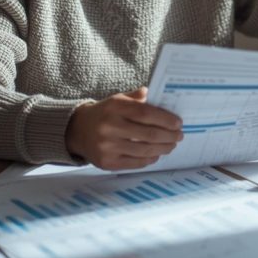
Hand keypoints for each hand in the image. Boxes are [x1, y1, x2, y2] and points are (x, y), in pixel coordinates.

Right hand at [66, 87, 182, 169]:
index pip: (146, 113)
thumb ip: (137, 97)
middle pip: (148, 134)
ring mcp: (107, 146)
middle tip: (179, 136)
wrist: (77, 130)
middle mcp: (110, 127)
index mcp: (114, 107)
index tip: (178, 123)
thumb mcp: (118, 99)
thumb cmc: (104, 113)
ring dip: (163, 148)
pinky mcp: (107, 162)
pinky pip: (135, 162)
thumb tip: (159, 94)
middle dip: (169, 136)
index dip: (165, 119)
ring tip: (171, 145)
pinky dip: (149, 158)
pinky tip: (157, 154)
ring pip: (144, 150)